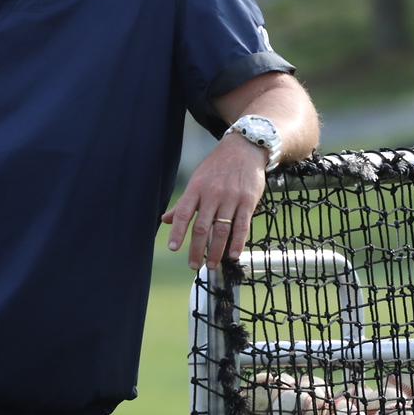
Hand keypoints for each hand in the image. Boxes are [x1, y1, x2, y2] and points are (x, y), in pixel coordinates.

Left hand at [161, 133, 267, 271]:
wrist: (244, 148)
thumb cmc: (217, 167)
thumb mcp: (197, 180)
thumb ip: (183, 203)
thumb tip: (165, 220)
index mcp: (196, 188)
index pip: (183, 213)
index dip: (177, 231)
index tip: (173, 248)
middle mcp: (212, 194)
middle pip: (202, 227)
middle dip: (196, 249)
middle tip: (192, 265)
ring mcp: (231, 197)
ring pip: (221, 230)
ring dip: (216, 251)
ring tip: (210, 265)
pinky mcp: (248, 200)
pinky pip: (242, 225)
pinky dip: (238, 242)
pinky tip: (233, 255)